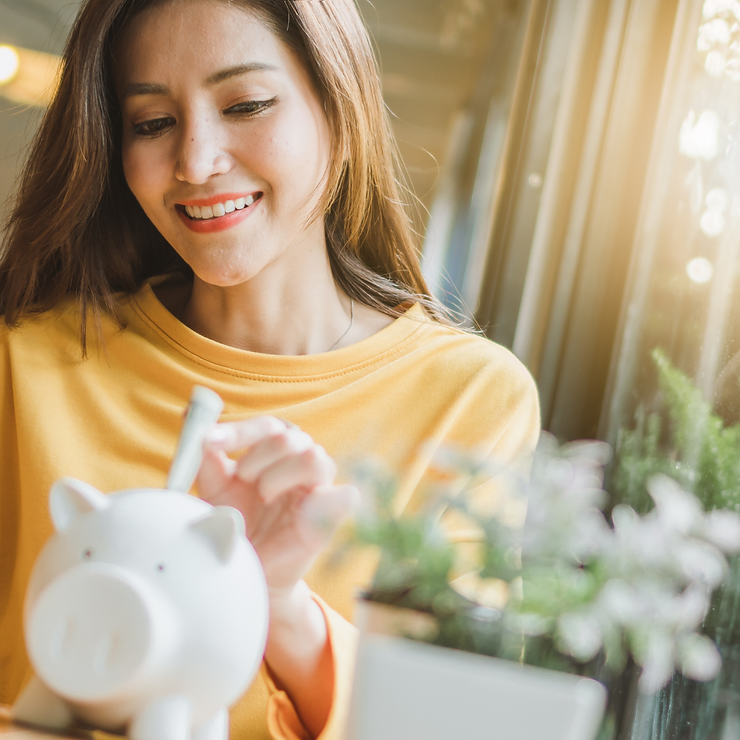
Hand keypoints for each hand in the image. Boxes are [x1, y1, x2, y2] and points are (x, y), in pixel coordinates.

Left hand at [197, 416, 357, 591]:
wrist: (246, 567)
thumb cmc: (234, 522)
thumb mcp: (214, 489)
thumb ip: (207, 458)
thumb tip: (194, 423)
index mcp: (275, 450)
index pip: (267, 426)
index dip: (239, 431)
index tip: (210, 440)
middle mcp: (300, 460)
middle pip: (289, 437)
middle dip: (258, 455)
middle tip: (242, 477)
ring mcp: (318, 486)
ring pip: (313, 457)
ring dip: (280, 475)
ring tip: (264, 495)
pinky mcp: (331, 516)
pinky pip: (345, 496)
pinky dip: (328, 499)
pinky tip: (303, 510)